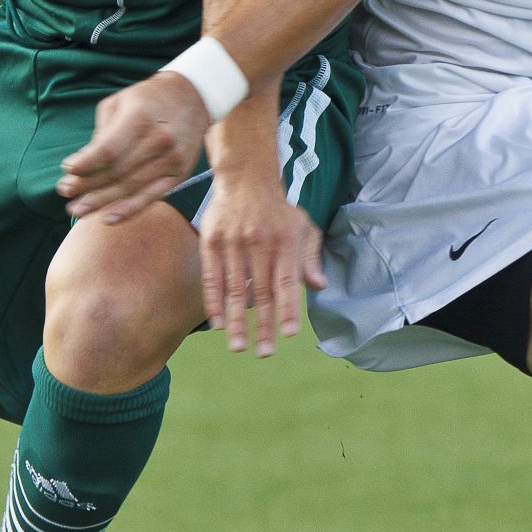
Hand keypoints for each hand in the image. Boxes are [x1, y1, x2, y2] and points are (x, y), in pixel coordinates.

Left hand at [59, 71, 209, 224]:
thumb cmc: (148, 99)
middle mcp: (159, 140)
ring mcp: (172, 159)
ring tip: (78, 210)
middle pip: (117, 172)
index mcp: (140, 118)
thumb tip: (82, 166)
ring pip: (131, 187)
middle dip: (87, 185)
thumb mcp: (120, 103)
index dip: (85, 165)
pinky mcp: (180, 173)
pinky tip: (108, 218)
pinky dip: (129, 209)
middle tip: (65, 193)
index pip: (108, 150)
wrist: (193, 97)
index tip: (67, 170)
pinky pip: (152, 196)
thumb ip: (102, 134)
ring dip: (101, 201)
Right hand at [199, 171, 325, 354]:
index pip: (288, 281)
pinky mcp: (212, 241)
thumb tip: (320, 286)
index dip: (289, 308)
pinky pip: (212, 276)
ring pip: (235, 289)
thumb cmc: (279, 210)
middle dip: (263, 325)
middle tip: (264, 353)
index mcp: (285, 243)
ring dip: (237, 321)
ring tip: (238, 347)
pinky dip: (214, 301)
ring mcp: (234, 243)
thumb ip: (310, 258)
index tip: (290, 333)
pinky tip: (217, 323)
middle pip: (261, 292)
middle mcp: (260, 244)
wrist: (246, 177)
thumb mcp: (303, 227)